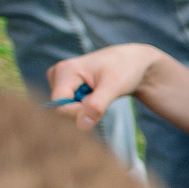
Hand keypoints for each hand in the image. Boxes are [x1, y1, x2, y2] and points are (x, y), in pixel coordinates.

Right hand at [46, 43, 165, 130]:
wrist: (131, 61)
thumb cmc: (124, 69)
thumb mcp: (113, 86)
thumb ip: (96, 106)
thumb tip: (82, 126)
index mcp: (64, 71)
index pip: (59, 106)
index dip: (77, 113)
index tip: (99, 105)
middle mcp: (56, 75)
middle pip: (62, 110)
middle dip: (83, 110)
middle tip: (101, 96)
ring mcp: (59, 82)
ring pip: (67, 110)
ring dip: (85, 109)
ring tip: (99, 93)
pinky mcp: (64, 88)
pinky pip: (71, 108)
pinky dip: (85, 107)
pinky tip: (95, 95)